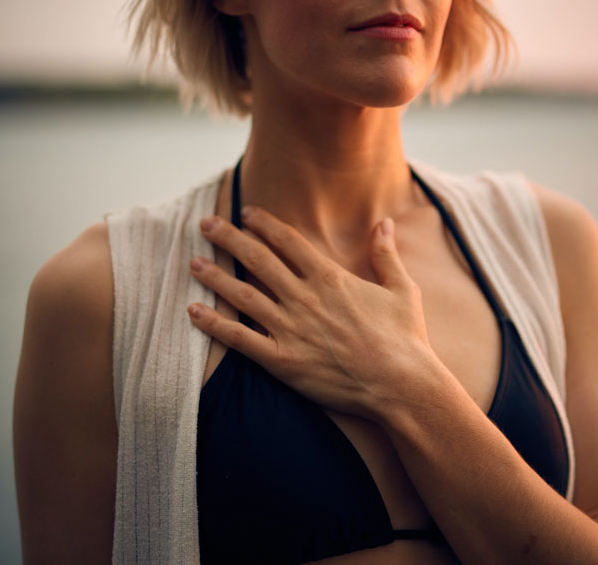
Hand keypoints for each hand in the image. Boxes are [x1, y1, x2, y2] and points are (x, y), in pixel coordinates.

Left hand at [187, 207, 432, 418]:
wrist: (401, 385)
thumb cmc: (405, 338)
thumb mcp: (402, 288)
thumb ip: (386, 253)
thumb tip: (385, 221)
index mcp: (329, 278)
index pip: (287, 241)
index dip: (263, 223)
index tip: (246, 212)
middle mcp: (304, 298)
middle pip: (257, 259)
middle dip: (229, 238)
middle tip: (206, 224)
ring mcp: (291, 329)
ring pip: (243, 295)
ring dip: (215, 276)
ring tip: (193, 262)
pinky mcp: (282, 360)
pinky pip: (240, 339)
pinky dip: (214, 324)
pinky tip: (193, 311)